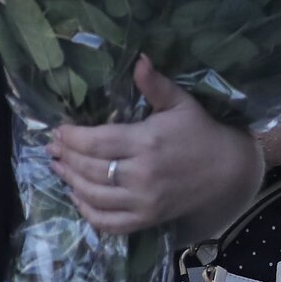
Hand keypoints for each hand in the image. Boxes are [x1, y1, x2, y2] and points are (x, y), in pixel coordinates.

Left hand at [51, 59, 264, 238]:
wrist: (228, 172)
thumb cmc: (201, 133)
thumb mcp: (182, 103)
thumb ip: (155, 84)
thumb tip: (138, 59)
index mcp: (148, 142)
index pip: (96, 142)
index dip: (72, 137)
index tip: (59, 130)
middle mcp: (142, 174)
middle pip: (89, 168)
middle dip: (66, 157)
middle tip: (52, 147)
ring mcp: (144, 201)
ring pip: (93, 195)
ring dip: (70, 181)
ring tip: (59, 167)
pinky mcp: (147, 219)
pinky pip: (108, 222)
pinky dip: (87, 211)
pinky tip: (78, 196)